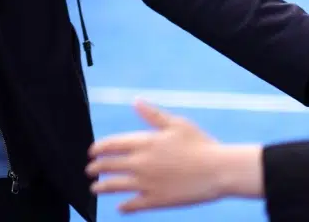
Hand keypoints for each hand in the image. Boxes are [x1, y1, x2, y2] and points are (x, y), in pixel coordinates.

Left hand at [86, 101, 262, 211]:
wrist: (219, 170)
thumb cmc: (200, 144)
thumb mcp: (176, 123)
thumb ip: (152, 114)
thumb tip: (135, 101)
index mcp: (144, 142)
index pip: (111, 144)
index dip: (97, 148)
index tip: (92, 152)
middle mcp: (140, 163)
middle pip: (108, 165)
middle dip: (95, 168)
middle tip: (90, 170)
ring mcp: (147, 183)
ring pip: (115, 186)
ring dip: (101, 187)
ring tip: (94, 188)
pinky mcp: (157, 200)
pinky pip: (134, 205)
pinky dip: (124, 206)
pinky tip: (119, 207)